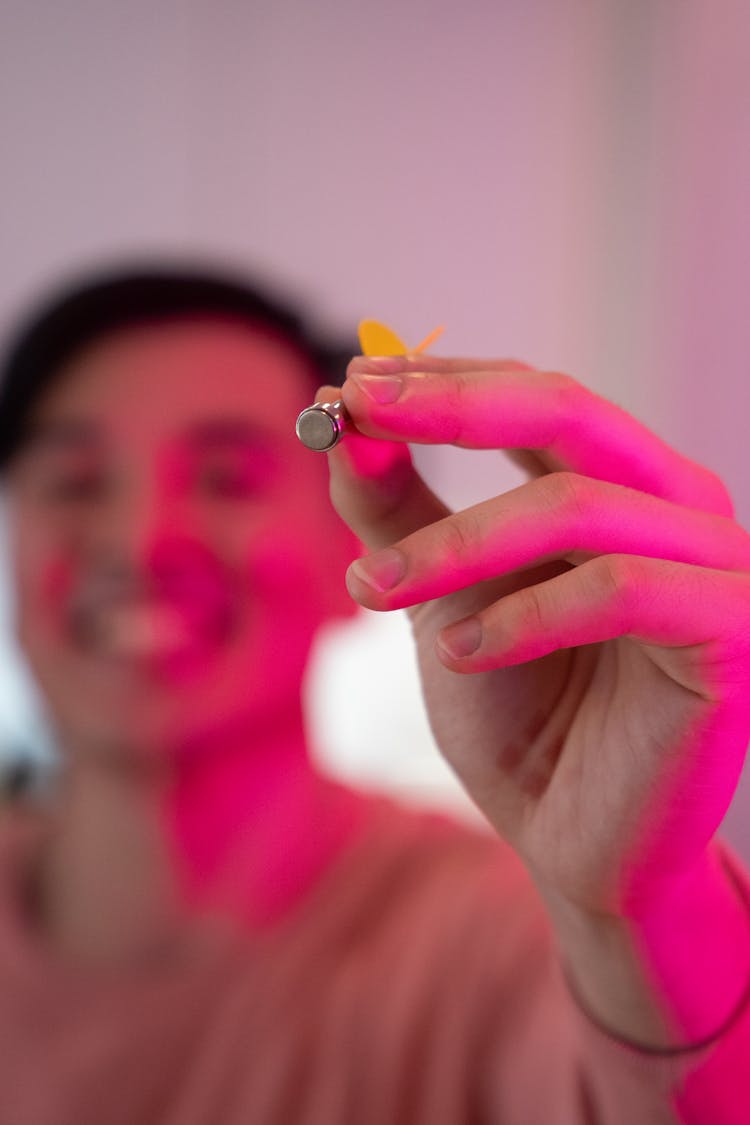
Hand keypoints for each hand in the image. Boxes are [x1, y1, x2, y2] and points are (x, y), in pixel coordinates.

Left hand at [321, 356, 749, 921]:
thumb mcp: (443, 597)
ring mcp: (717, 565)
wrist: (579, 843)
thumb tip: (346, 422)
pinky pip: (621, 593)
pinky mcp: (735, 634)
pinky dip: (525, 615)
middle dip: (452, 408)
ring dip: (457, 543)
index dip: (445, 381)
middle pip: (569, 410)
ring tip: (377, 591)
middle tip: (359, 410)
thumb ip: (400, 511)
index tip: (351, 386)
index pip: (538, 396)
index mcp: (623, 485)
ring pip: (577, 507)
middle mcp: (678, 506)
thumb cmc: (519, 716)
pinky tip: (460, 653)